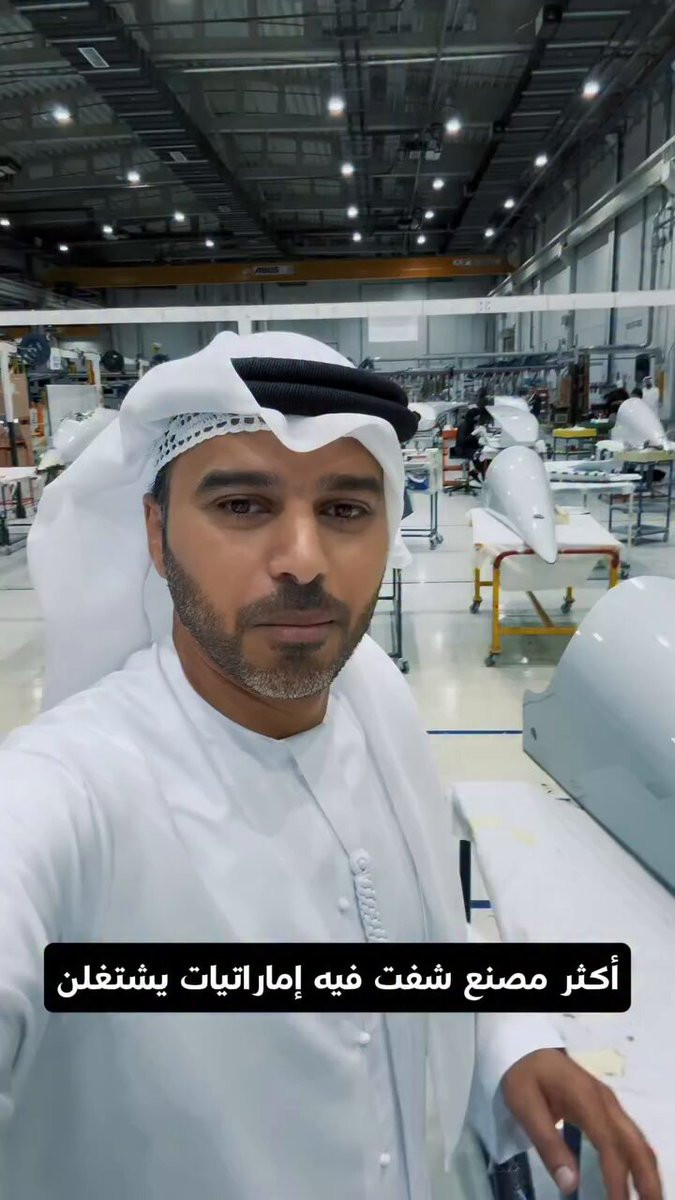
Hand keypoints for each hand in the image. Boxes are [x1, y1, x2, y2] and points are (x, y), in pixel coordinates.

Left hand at [501, 1049, 661, 1199]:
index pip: (610, 1144)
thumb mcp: (524, 1106)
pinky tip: (636, 1181)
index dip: (617, 1178)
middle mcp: (606, 1102)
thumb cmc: (524, 1076)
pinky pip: (630, 1138)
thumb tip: (570, 1185)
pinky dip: (638, 1161)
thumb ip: (547, 1144)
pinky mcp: (607, 1110)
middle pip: (636, 1143)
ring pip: (637, 1141)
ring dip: (646, 1172)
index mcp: (586, 1099)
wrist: (526, 1048)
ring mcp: (609, 1105)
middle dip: (647, 1179)